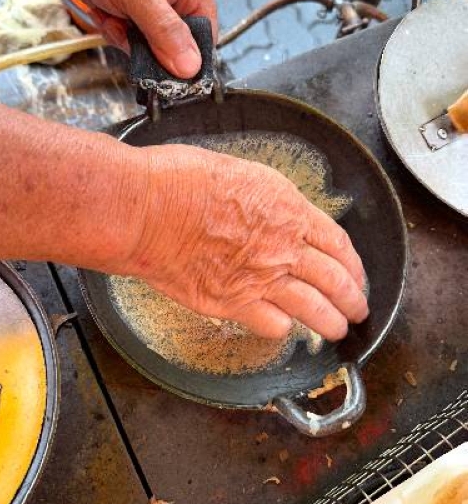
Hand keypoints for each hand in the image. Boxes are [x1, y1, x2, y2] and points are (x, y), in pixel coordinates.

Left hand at [57, 0, 216, 78]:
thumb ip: (165, 31)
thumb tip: (190, 66)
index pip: (205, 33)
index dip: (189, 58)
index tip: (170, 77)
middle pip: (176, 44)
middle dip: (148, 46)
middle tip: (127, 34)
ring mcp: (156, 4)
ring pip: (150, 46)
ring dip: (127, 39)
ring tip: (113, 17)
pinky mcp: (134, 11)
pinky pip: (130, 39)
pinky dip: (114, 32)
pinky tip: (105, 14)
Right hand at [120, 145, 367, 340]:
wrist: (146, 209)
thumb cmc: (176, 182)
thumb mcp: (237, 173)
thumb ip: (261, 200)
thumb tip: (263, 211)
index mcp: (287, 209)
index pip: (337, 243)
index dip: (354, 264)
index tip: (356, 273)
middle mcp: (283, 248)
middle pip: (336, 282)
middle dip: (353, 300)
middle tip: (357, 309)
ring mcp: (260, 279)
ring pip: (313, 311)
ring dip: (329, 323)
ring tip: (334, 330)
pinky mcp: (231, 304)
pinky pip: (272, 326)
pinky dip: (281, 330)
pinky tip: (280, 328)